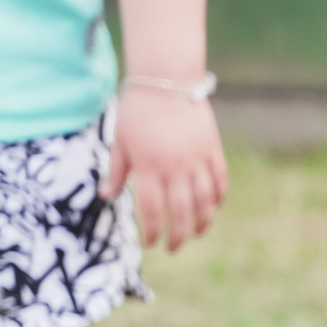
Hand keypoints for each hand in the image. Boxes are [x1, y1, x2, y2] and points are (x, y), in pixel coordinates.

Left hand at [106, 87, 227, 250]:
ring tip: (198, 232)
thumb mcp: (121, 141)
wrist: (166, 80)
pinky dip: (218, 197)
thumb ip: (118, 171)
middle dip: (179, 235)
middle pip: (182, 212)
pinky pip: (220, 181)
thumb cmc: (137, 110)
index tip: (151, 243)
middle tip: (174, 246)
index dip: (153, 231)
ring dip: (203, 221)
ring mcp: (197, 160)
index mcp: (150, 167)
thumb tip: (107, 195)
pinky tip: (213, 206)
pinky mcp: (212, 150)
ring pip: (205, 201)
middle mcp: (176, 168)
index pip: (153, 210)